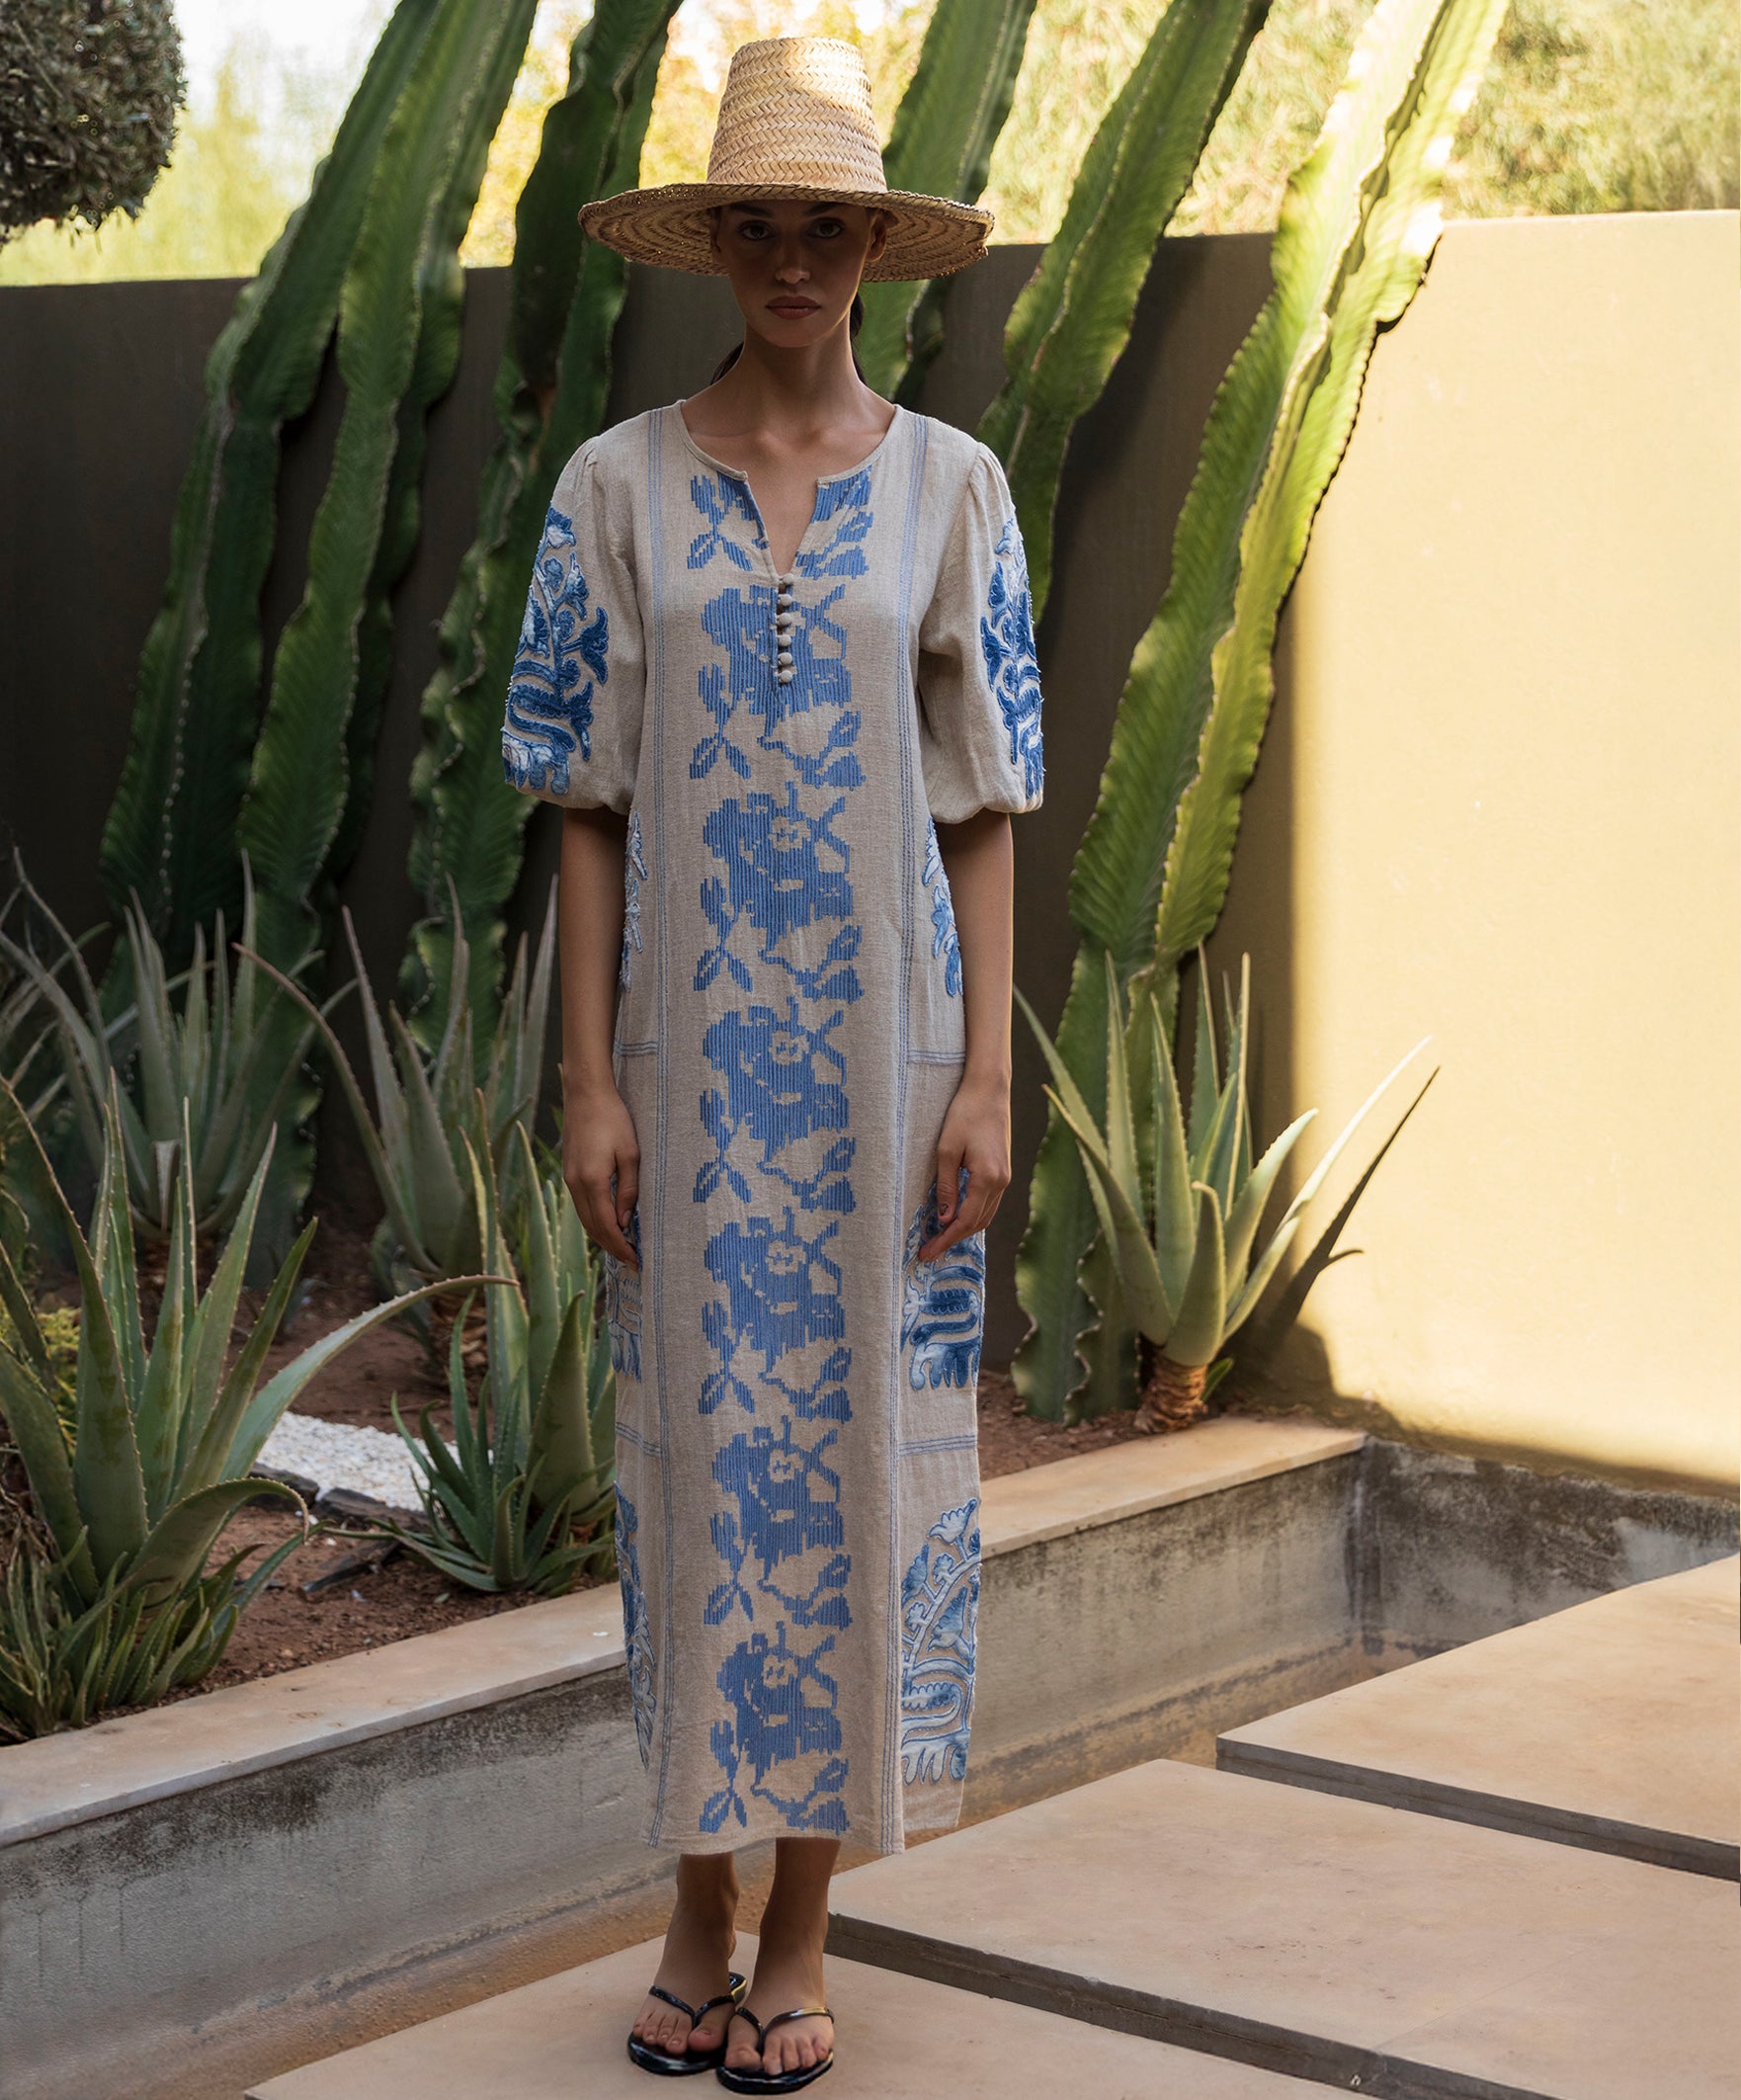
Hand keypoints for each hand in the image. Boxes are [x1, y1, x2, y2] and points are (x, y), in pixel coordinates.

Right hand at [563, 1078, 640, 1267]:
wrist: (586, 1094)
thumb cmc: (613, 1119)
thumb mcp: (631, 1154)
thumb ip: (628, 1190)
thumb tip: (625, 1221)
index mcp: (592, 1181)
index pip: (606, 1226)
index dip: (620, 1247)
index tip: (636, 1260)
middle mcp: (575, 1184)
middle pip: (592, 1228)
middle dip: (612, 1247)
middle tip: (632, 1261)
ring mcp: (569, 1179)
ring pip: (584, 1219)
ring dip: (602, 1236)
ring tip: (623, 1248)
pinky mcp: (569, 1172)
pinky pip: (581, 1206)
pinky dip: (594, 1221)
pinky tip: (609, 1224)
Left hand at [917, 1074, 1009, 1261]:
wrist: (989, 1089)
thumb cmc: (965, 1114)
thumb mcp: (946, 1150)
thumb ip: (946, 1187)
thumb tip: (944, 1219)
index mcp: (988, 1178)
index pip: (966, 1221)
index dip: (945, 1240)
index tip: (927, 1253)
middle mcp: (1001, 1182)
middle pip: (978, 1223)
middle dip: (954, 1239)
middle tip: (930, 1252)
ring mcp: (1005, 1177)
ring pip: (986, 1215)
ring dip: (964, 1230)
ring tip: (940, 1239)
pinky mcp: (1003, 1170)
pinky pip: (989, 1202)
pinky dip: (973, 1215)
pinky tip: (957, 1218)